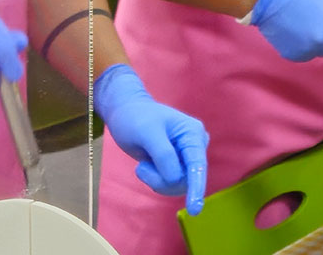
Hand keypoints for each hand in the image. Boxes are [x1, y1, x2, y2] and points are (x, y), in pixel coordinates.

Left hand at [96, 64, 209, 215]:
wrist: (126, 114)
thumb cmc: (136, 118)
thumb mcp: (147, 133)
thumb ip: (163, 154)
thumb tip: (176, 178)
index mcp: (193, 134)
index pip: (197, 164)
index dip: (197, 187)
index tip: (194, 209)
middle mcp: (195, 146)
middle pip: (186, 178)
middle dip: (162, 179)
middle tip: (141, 168)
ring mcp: (187, 157)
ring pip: (177, 184)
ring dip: (156, 180)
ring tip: (143, 164)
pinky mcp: (177, 165)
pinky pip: (170, 183)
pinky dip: (155, 179)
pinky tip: (147, 165)